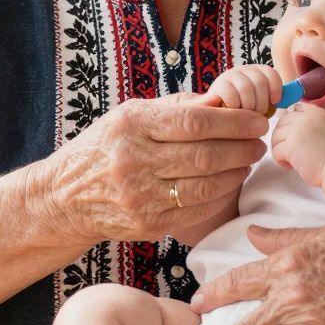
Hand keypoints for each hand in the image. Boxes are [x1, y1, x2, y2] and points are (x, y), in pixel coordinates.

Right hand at [37, 93, 268, 246]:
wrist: (65, 197)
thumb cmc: (105, 147)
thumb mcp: (131, 115)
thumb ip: (177, 107)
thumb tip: (224, 100)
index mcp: (131, 125)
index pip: (194, 122)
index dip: (233, 122)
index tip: (256, 121)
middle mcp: (133, 160)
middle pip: (205, 155)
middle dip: (242, 147)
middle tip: (259, 142)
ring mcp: (140, 196)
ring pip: (206, 185)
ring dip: (236, 172)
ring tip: (247, 160)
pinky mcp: (148, 224)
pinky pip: (197, 209)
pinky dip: (221, 195)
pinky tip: (229, 182)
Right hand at [205, 63, 282, 112]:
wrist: (217, 114)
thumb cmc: (242, 112)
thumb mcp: (260, 103)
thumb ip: (274, 99)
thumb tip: (295, 94)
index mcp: (256, 72)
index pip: (271, 73)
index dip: (276, 88)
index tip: (275, 101)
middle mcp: (242, 70)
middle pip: (260, 82)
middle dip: (261, 102)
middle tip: (257, 113)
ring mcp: (229, 76)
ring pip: (247, 88)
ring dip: (249, 106)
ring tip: (245, 114)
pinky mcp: (217, 86)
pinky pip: (232, 95)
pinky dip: (236, 107)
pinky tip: (233, 111)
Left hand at [270, 104, 324, 187]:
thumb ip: (317, 123)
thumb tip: (301, 127)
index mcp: (317, 113)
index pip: (295, 108)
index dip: (290, 121)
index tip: (292, 134)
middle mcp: (306, 119)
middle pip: (282, 121)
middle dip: (282, 136)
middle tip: (288, 149)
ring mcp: (297, 132)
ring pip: (276, 136)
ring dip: (279, 148)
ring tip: (289, 159)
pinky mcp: (291, 147)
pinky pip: (276, 151)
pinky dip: (280, 160)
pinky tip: (289, 166)